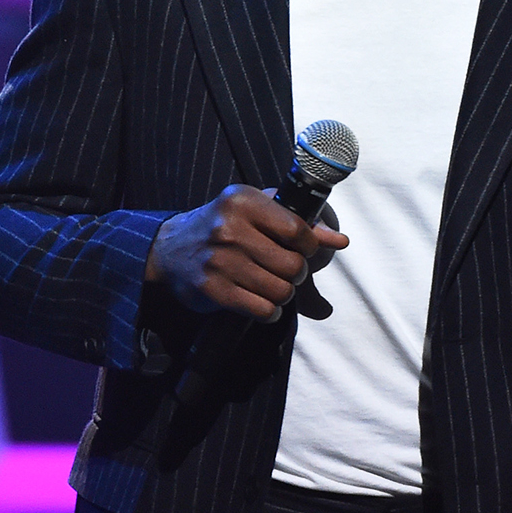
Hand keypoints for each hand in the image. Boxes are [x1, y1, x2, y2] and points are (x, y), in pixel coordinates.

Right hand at [144, 185, 347, 319]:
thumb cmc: (223, 226)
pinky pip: (263, 309)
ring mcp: (219, 261)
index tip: (303, 250)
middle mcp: (229, 229)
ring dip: (283, 293)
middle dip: (297, 273)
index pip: (298, 230)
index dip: (309, 246)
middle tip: (285, 271)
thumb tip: (341, 240)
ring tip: (272, 285)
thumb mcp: (258, 211)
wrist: (170, 249)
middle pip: (293, 265)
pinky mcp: (213, 290)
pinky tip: (261, 302)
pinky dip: (270, 311)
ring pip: (281, 290)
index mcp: (243, 201)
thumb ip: (301, 223)